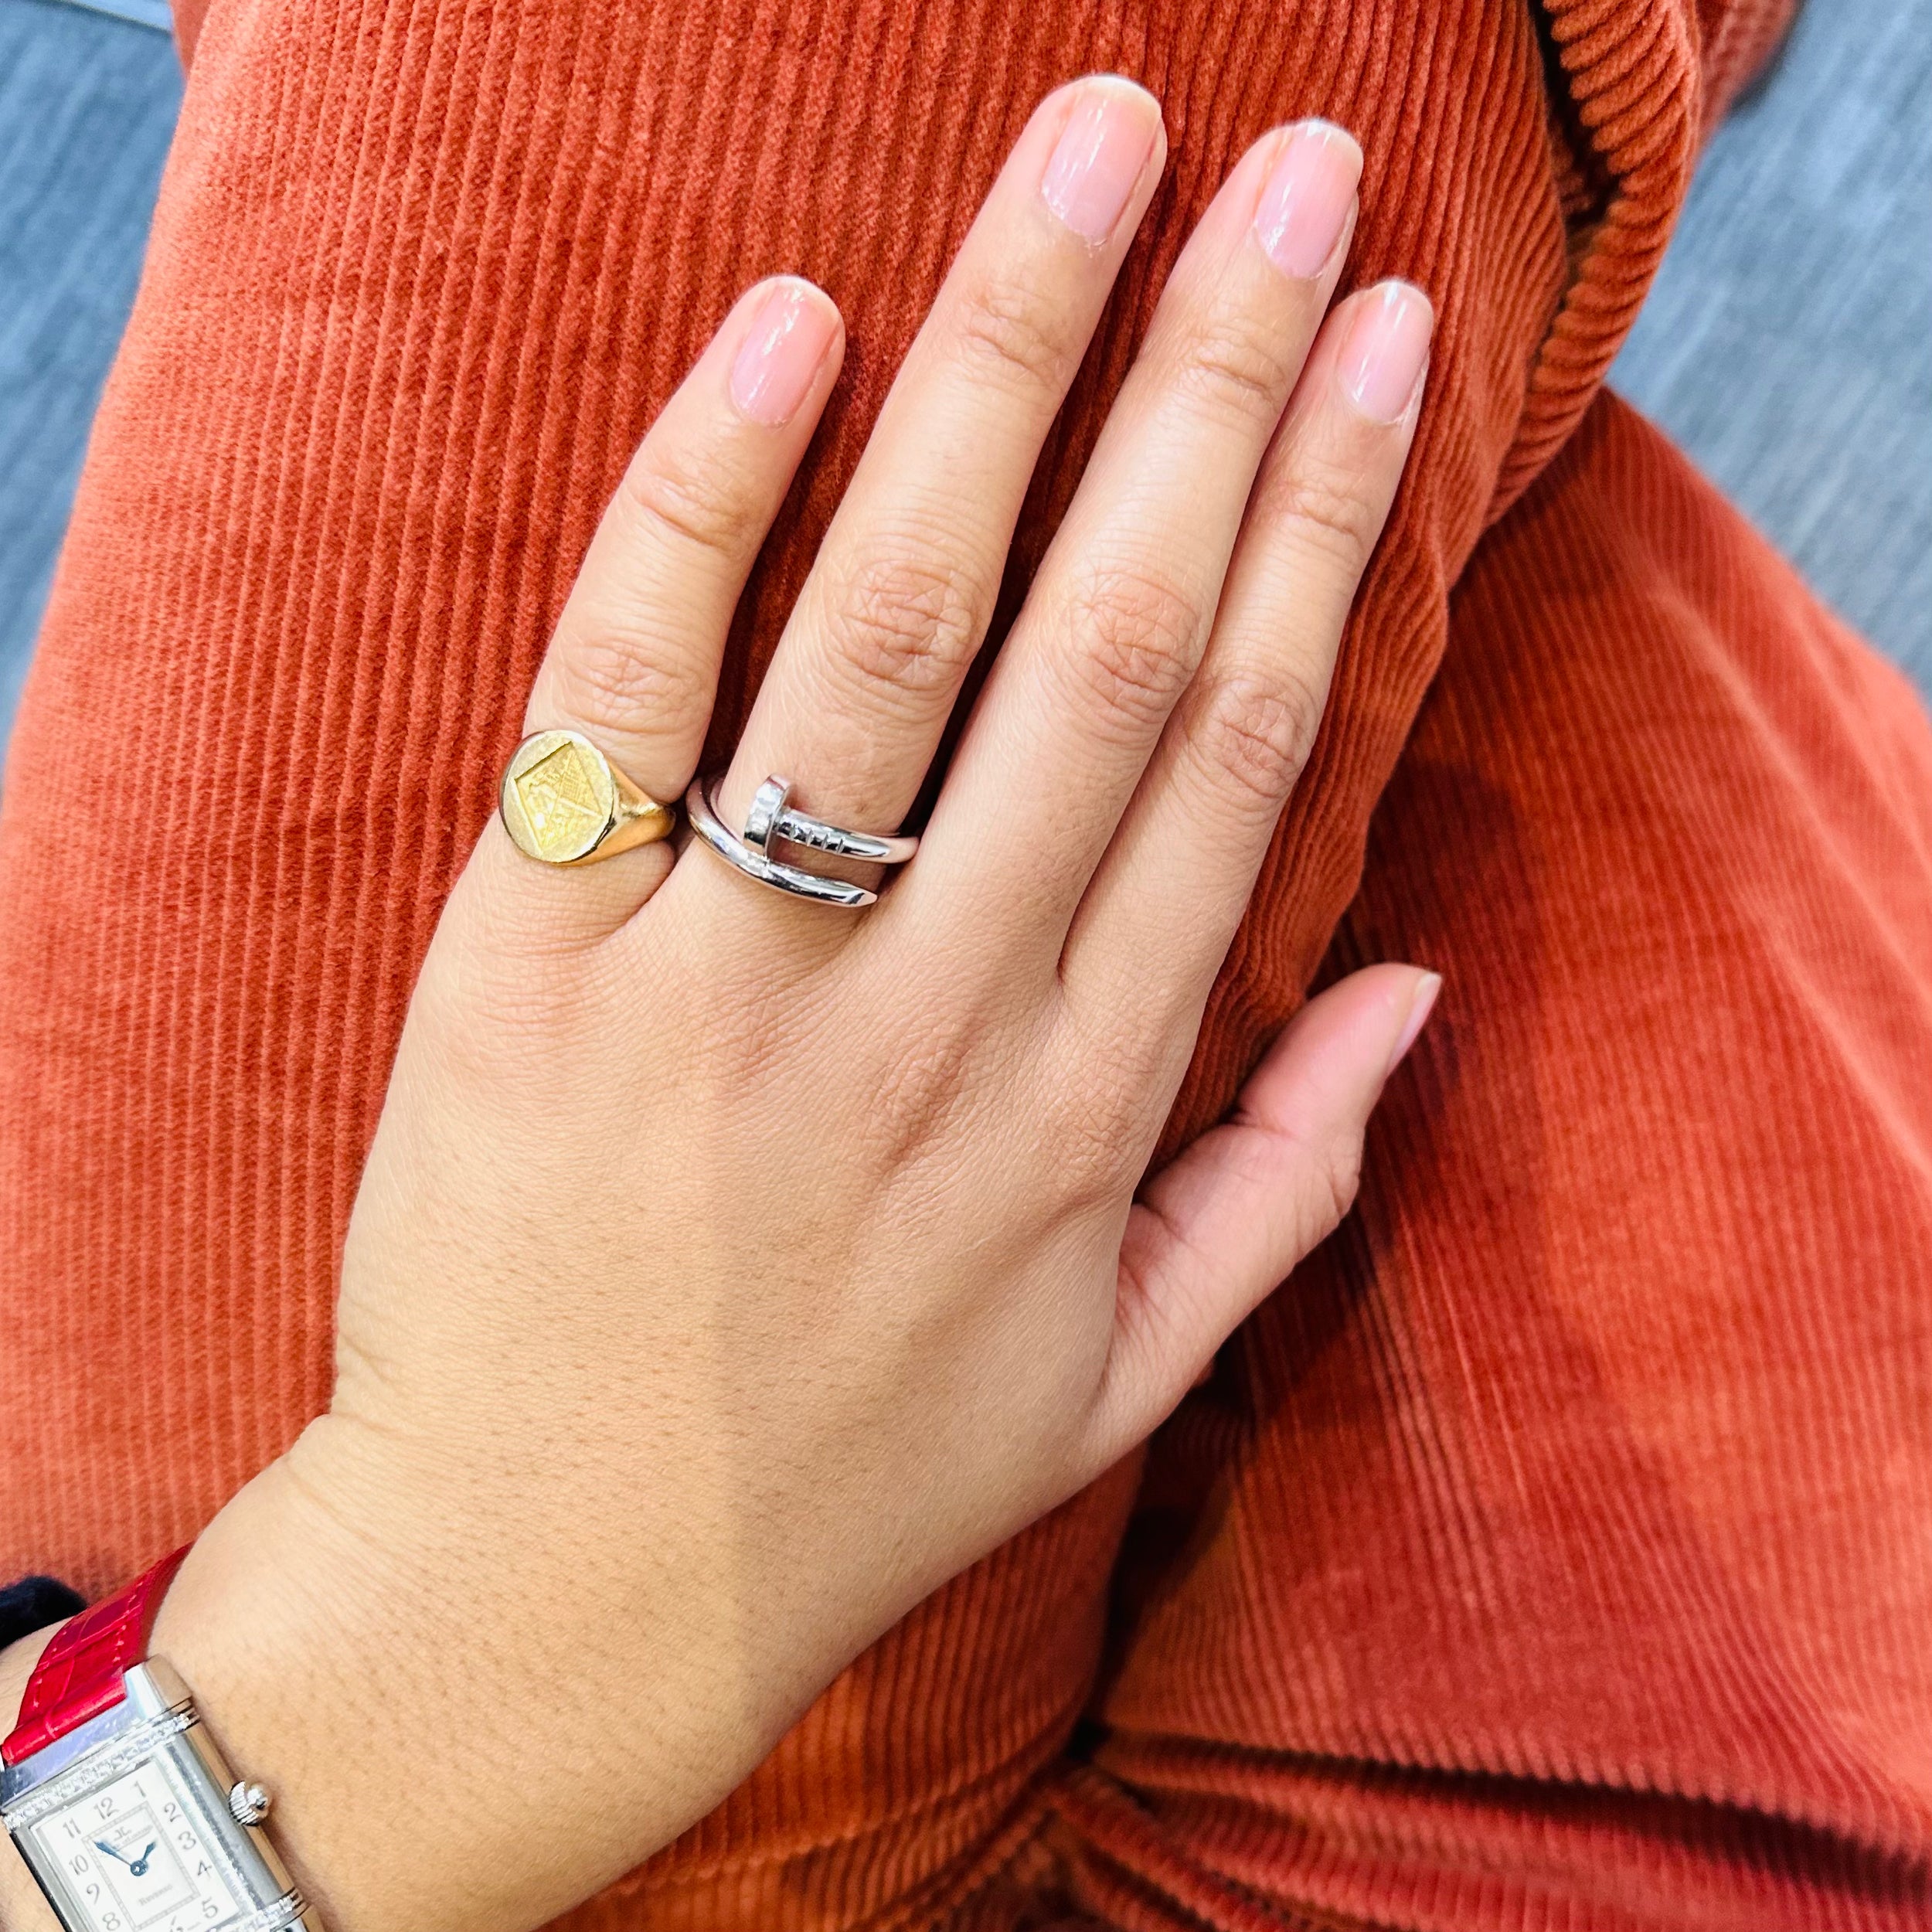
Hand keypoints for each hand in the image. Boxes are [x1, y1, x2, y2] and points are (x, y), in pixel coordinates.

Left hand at [123, 75, 1434, 1931]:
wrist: (552, 1595)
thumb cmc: (846, 1480)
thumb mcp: (1113, 1383)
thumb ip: (1283, 1185)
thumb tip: (1421, 988)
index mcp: (1088, 1107)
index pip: (1238, 752)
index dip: (1327, 527)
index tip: (1385, 349)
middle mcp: (937, 1021)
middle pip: (1112, 644)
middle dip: (1220, 383)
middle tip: (1297, 173)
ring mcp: (732, 992)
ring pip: (898, 629)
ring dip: (1008, 370)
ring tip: (1094, 160)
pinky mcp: (533, 975)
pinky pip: (628, 700)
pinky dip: (702, 504)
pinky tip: (790, 329)